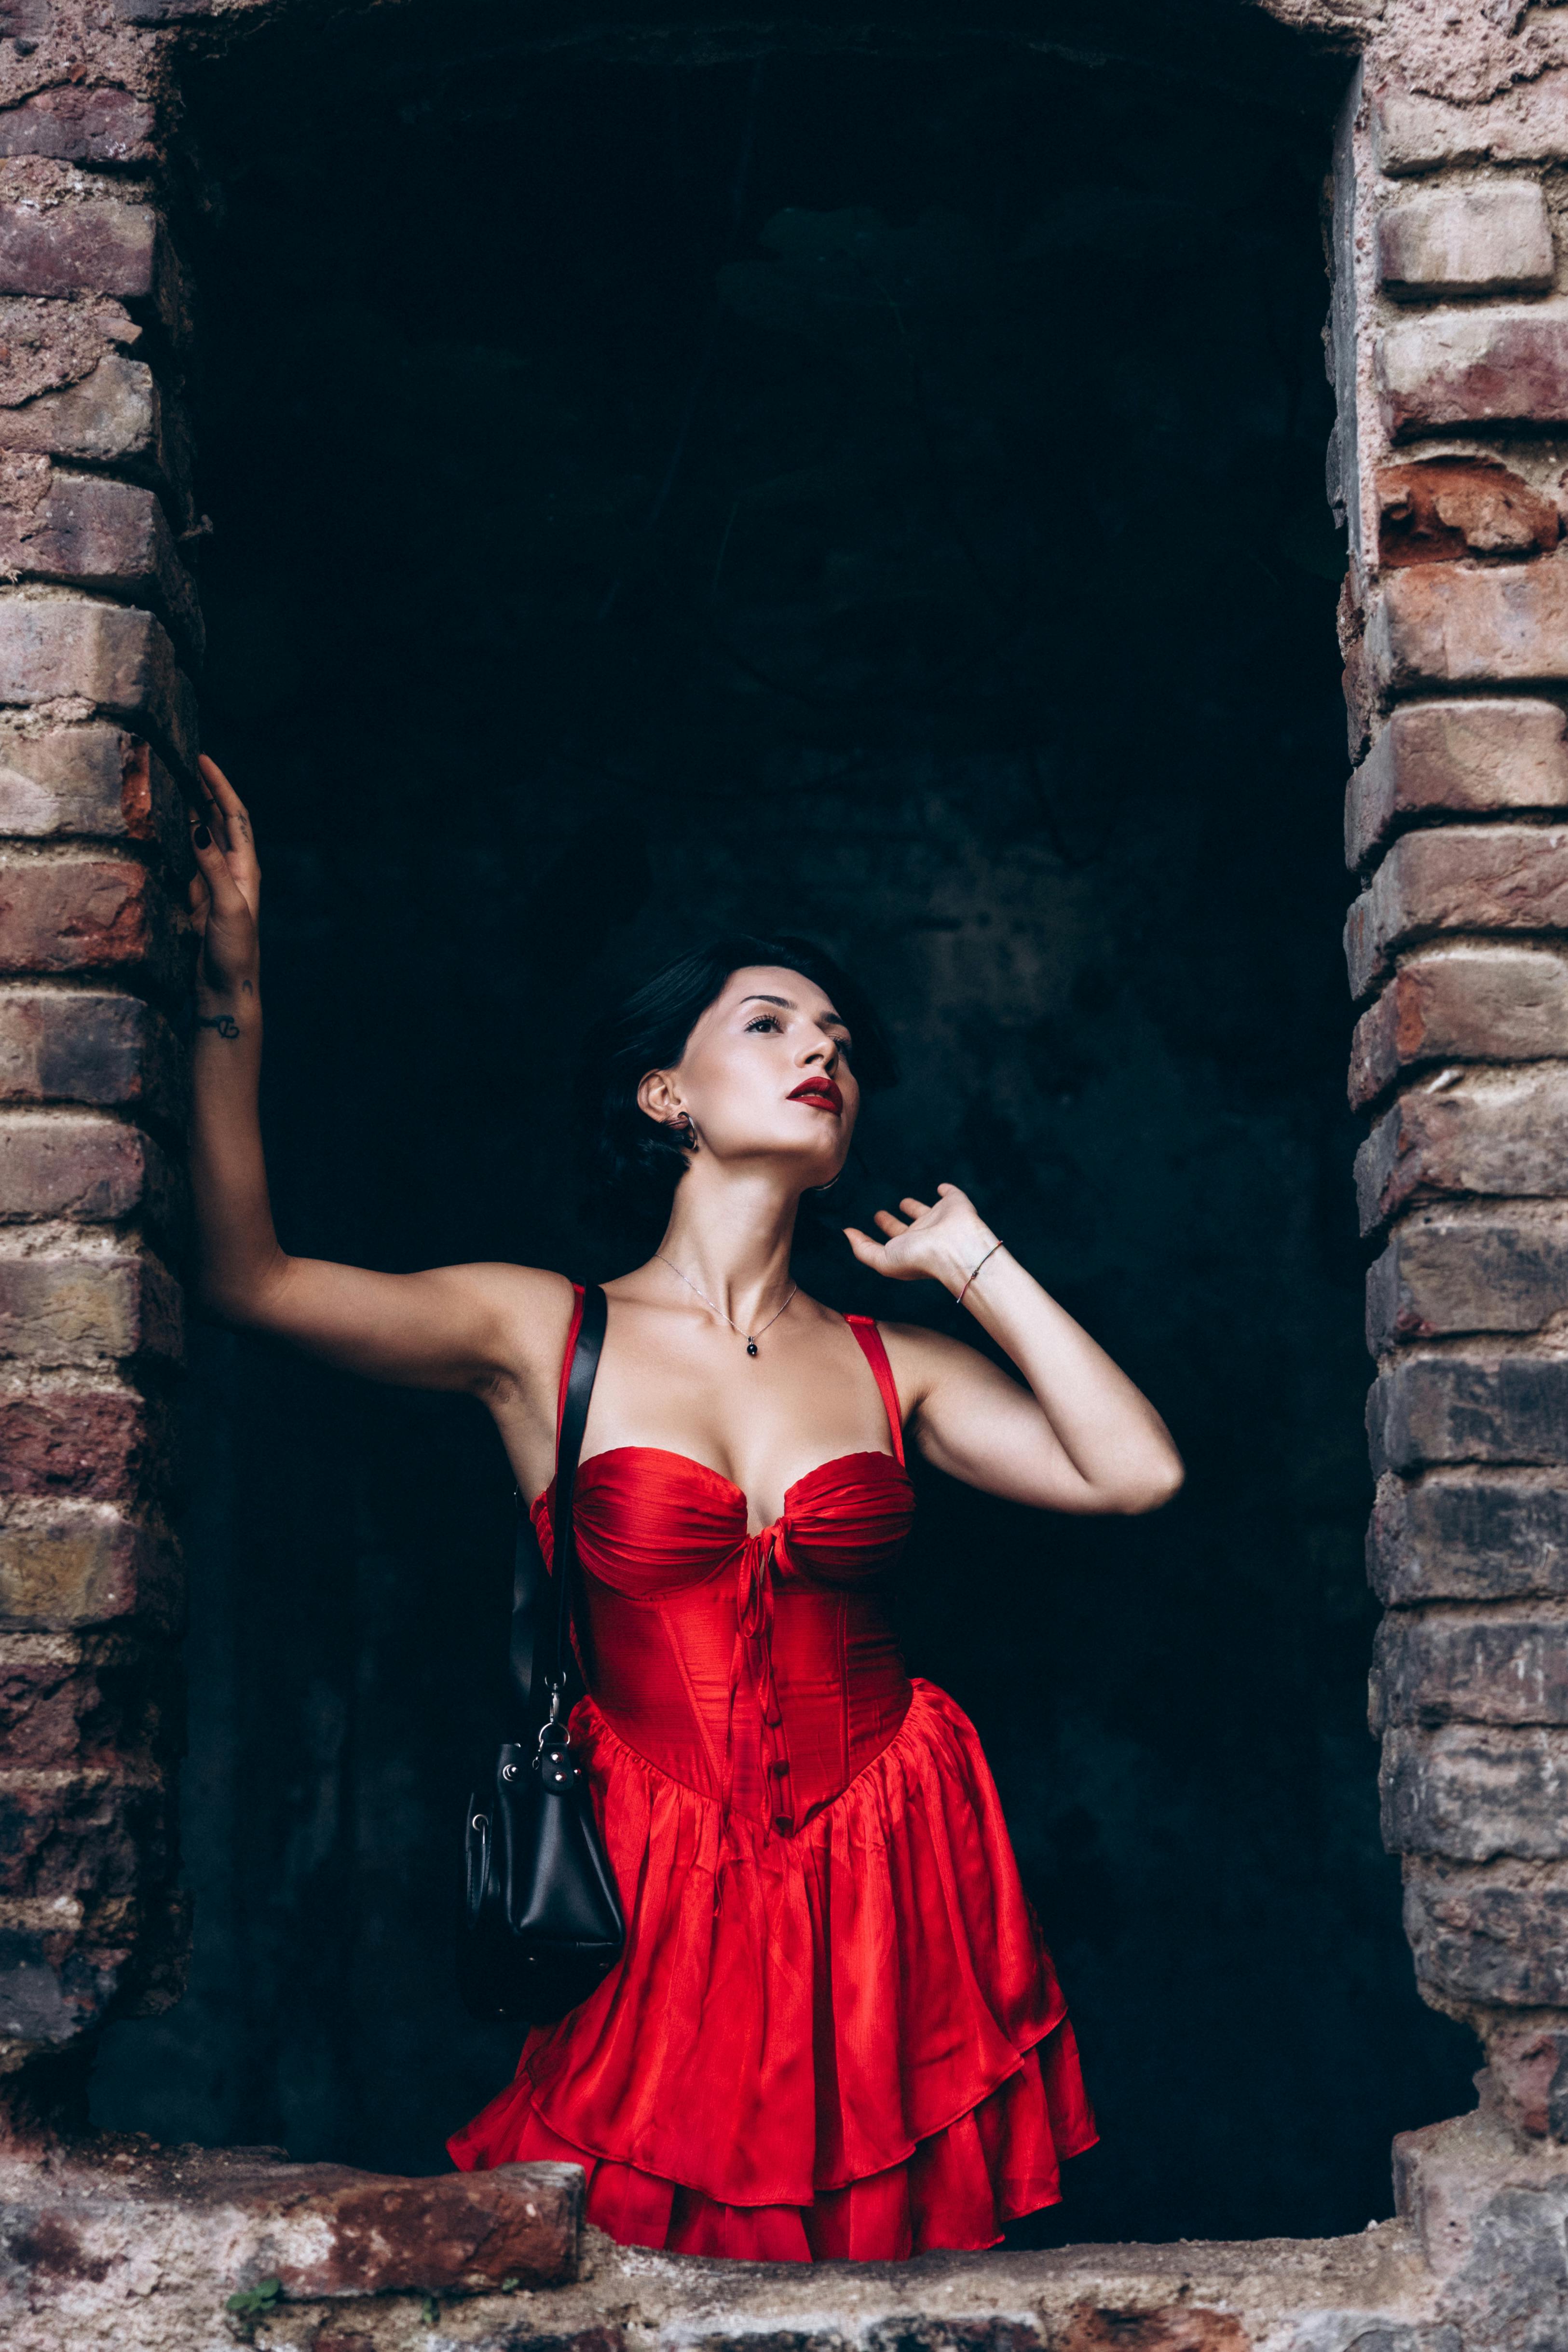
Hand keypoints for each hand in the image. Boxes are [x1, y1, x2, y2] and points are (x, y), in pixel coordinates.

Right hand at [188, 755, 260, 1000]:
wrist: (224, 988)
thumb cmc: (234, 951)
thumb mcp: (227, 906)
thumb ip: (212, 868)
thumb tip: (198, 828)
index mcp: (246, 868)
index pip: (234, 816)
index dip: (220, 787)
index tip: (203, 761)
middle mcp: (231, 871)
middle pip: (217, 821)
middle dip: (204, 791)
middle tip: (184, 764)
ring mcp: (212, 883)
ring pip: (199, 838)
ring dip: (189, 812)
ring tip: (171, 785)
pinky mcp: (194, 898)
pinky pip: (183, 861)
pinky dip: (174, 841)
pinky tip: (161, 828)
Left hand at [843, 1183, 997, 1292]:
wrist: (955, 1248)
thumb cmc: (919, 1257)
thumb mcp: (883, 1259)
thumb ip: (863, 1249)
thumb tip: (847, 1233)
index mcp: (909, 1245)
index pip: (893, 1235)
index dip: (883, 1226)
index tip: (872, 1218)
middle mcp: (925, 1233)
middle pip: (906, 1225)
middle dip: (891, 1220)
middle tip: (878, 1213)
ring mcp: (941, 1218)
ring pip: (926, 1210)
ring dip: (914, 1206)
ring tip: (902, 1200)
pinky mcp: (956, 1204)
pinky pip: (950, 1194)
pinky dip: (947, 1190)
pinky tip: (942, 1187)